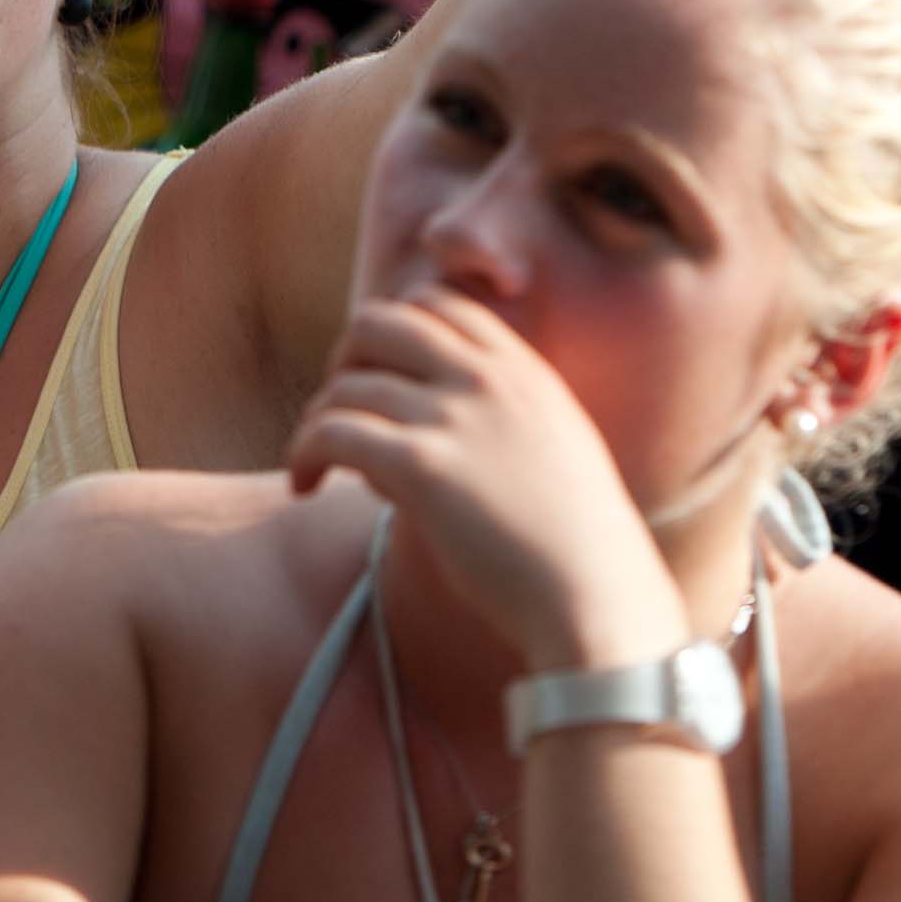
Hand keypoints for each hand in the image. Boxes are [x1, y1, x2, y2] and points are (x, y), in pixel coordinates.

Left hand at [289, 288, 685, 673]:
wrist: (596, 597)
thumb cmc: (577, 548)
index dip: (394, 332)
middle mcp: (486, 378)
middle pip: (379, 322)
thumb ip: (505, 418)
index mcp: (523, 369)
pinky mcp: (421, 466)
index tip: (378, 375)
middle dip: (344, 360)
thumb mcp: (556, 449)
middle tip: (338, 409)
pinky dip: (304, 452)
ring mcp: (453, 417)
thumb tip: (432, 427)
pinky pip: (333, 432)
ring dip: (316, 420)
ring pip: (346, 383)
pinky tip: (304, 484)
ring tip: (313, 462)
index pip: (439, 303)